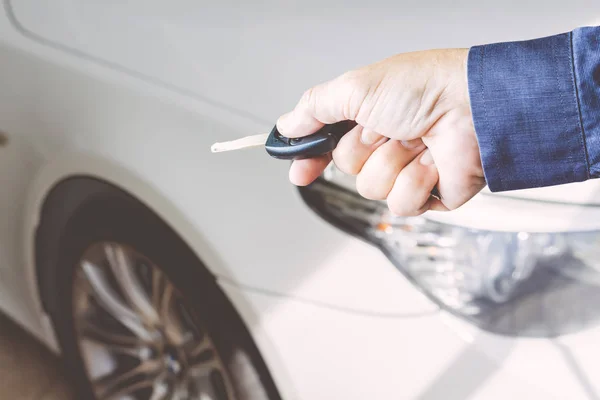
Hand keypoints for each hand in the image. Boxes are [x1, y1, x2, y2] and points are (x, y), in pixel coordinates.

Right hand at [277, 49, 484, 215]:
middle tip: (387, 128)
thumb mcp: (356, 88)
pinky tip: (431, 162)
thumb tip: (287, 125)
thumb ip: (314, 108)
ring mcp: (407, 169)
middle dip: (365, 149)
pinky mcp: (429, 193)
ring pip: (372, 189)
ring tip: (416, 142)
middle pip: (348, 167)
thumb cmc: (425, 88)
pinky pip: (401, 205)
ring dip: (391, 164)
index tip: (298, 169)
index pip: (328, 145)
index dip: (311, 157)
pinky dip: (415, 182)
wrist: (475, 108)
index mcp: (369, 116)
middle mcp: (387, 143)